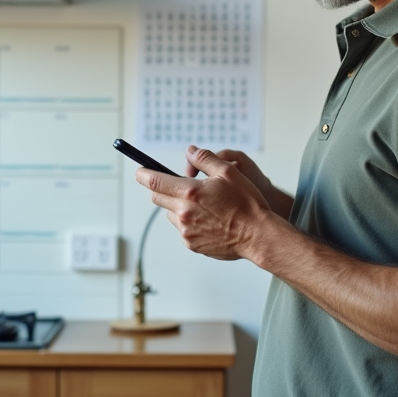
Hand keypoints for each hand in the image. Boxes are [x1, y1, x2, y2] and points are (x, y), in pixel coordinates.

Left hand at [137, 146, 272, 260]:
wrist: (258, 235)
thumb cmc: (246, 204)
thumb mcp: (228, 172)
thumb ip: (205, 159)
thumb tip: (190, 151)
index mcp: (190, 193)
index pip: (154, 181)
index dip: (143, 174)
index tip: (139, 171)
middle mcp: (184, 213)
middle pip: (157, 198)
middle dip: (163, 189)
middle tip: (180, 186)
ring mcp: (186, 231)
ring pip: (170, 214)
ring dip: (177, 206)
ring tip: (201, 205)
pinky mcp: (192, 245)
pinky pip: (181, 229)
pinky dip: (188, 222)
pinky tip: (207, 220)